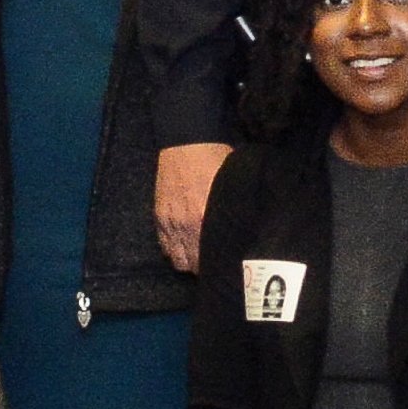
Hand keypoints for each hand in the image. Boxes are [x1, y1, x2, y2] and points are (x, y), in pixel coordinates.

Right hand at [155, 142, 228, 274]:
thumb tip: (248, 230)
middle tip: (217, 261)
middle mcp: (188, 225)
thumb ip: (238, 210)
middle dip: (206, 266)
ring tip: (200, 255)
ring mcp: (170, 223)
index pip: (214, 257)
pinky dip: (175, 250)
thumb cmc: (216, 160)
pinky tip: (185, 243)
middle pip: (196, 265)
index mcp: (209, 217)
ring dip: (189, 261)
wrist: (186, 142)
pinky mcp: (159, 217)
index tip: (229, 265)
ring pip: (178, 261)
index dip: (223, 265)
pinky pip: (165, 247)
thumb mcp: (233, 185)